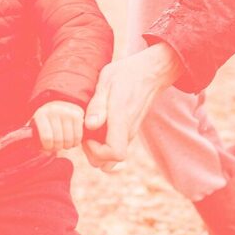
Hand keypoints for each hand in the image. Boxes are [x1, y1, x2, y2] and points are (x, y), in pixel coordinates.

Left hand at [31, 100, 85, 152]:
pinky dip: (75, 142)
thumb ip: (35, 142)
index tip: (48, 146)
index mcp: (41, 115)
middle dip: (57, 147)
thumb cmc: (45, 122)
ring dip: (66, 146)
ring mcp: (66, 112)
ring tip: (63, 143)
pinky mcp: (77, 115)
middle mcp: (54, 111)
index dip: (48, 147)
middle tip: (56, 146)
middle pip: (58, 140)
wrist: (57, 106)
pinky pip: (78, 136)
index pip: (47, 138)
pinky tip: (71, 140)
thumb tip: (46, 153)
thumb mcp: (36, 129)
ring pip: (69, 140)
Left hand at [82, 42, 181, 172]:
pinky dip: (105, 144)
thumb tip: (90, 125)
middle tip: (85, 134)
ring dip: (98, 151)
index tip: (88, 136)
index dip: (97, 151)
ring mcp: (130, 132)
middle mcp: (128, 131)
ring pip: (113, 158)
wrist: (149, 72)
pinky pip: (117, 146)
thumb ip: (98, 104)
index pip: (115, 154)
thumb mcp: (106, 82)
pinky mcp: (130, 130)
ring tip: (90, 131)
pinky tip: (98, 125)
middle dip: (93, 154)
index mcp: (122, 120)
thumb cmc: (126, 74)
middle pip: (110, 162)